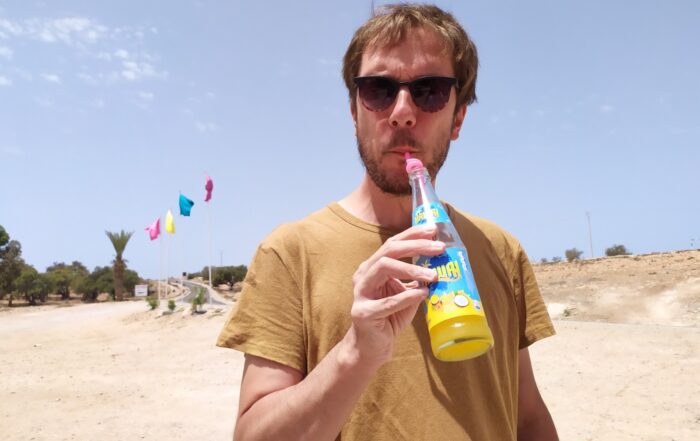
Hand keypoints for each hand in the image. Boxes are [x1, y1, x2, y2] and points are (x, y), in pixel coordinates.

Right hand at [345, 225, 444, 367]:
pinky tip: (423, 294)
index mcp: (372, 267)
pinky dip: (407, 297)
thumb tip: (441, 263)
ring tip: (433, 275)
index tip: (433, 229)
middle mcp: (364, 275)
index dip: (413, 234)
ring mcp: (361, 293)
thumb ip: (417, 279)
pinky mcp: (363, 313)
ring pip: (383, 268)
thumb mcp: (406, 293)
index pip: (393, 243)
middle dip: (416, 246)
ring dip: (411, 268)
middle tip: (439, 248)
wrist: (372, 347)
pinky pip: (387, 302)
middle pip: (388, 250)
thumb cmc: (390, 318)